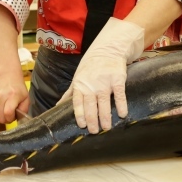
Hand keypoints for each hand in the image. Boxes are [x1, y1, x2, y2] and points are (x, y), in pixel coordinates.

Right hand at [0, 72, 29, 123]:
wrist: (7, 76)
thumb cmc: (19, 88)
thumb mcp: (26, 97)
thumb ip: (24, 109)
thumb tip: (19, 119)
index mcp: (12, 96)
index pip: (8, 113)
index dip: (11, 118)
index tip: (14, 116)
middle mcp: (1, 97)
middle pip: (0, 117)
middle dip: (6, 119)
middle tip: (11, 114)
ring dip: (2, 115)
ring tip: (7, 109)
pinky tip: (3, 105)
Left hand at [58, 18, 143, 133]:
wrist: (108, 49)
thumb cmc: (91, 64)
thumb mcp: (77, 76)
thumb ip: (70, 92)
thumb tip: (58, 105)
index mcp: (80, 85)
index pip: (78, 104)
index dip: (80, 116)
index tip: (83, 126)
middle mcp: (91, 85)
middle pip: (90, 107)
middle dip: (92, 121)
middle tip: (95, 131)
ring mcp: (105, 83)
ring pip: (104, 104)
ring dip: (105, 118)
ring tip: (106, 128)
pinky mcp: (117, 80)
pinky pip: (119, 96)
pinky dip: (121, 106)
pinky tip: (122, 114)